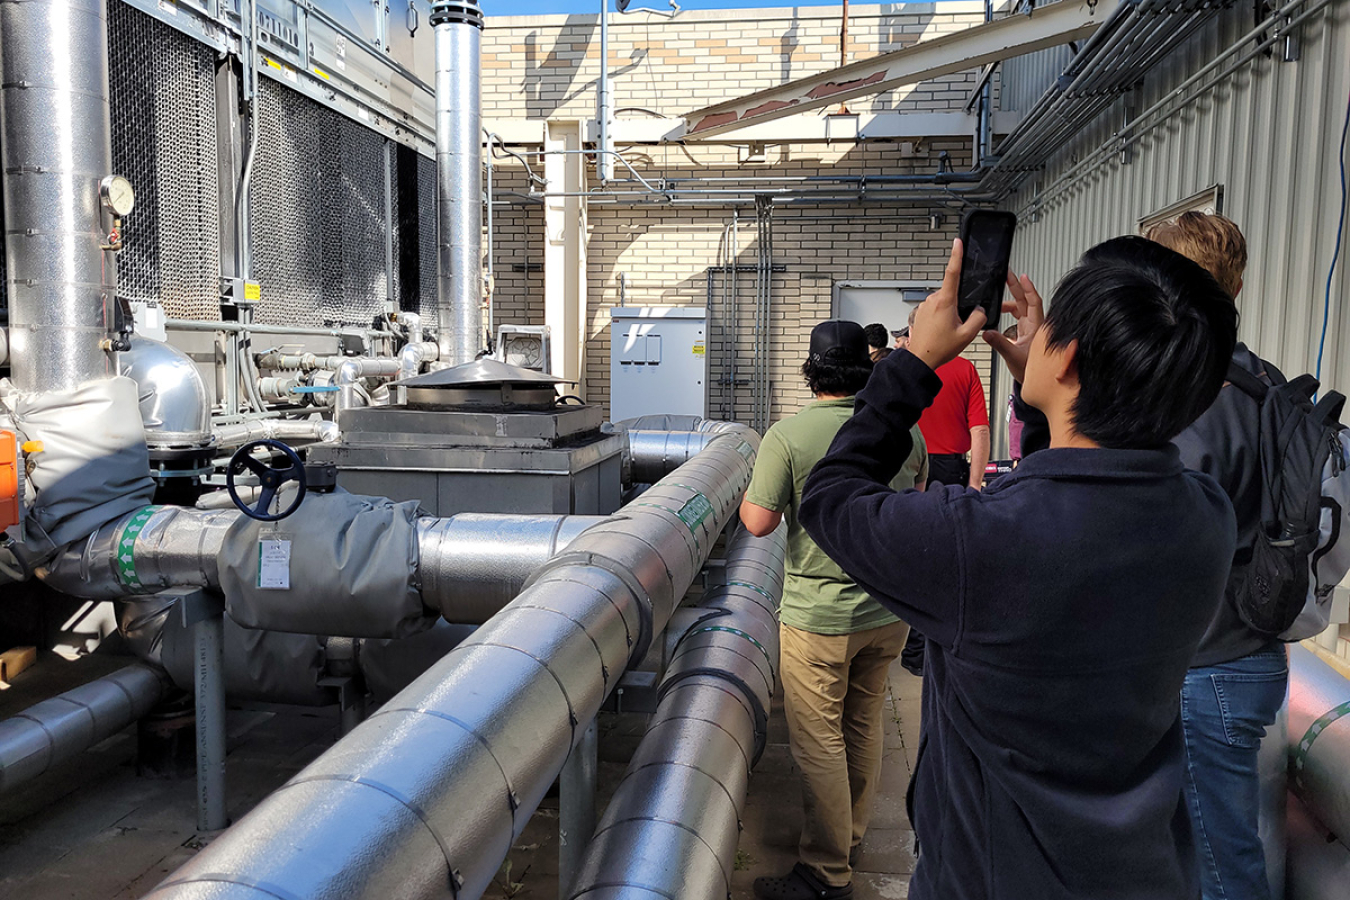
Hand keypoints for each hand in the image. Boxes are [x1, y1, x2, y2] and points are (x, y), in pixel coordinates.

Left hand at [908, 239, 987, 370]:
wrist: (920, 359)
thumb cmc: (939, 348)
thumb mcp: (967, 335)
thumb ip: (979, 318)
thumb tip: (979, 309)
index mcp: (944, 301)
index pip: (952, 272)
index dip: (956, 255)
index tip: (957, 242)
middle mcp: (932, 300)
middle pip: (952, 293)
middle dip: (959, 305)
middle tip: (958, 325)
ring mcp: (924, 306)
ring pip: (945, 302)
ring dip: (950, 313)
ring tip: (948, 331)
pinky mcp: (920, 312)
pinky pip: (936, 309)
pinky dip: (942, 317)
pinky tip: (941, 331)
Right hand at [982, 270, 1044, 382]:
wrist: (1034, 381)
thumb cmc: (1031, 370)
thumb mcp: (1013, 356)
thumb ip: (1000, 343)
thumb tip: (987, 332)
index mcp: (1036, 327)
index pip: (1033, 302)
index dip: (1028, 288)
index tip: (1022, 276)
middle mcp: (1034, 325)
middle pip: (1025, 301)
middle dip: (1016, 288)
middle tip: (1007, 276)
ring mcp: (1030, 328)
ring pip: (1020, 309)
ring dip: (1010, 302)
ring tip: (998, 299)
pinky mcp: (1025, 333)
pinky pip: (1017, 317)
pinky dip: (1008, 312)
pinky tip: (1000, 312)